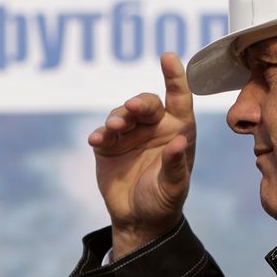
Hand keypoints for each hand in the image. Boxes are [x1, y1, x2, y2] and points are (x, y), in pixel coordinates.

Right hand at [88, 53, 195, 259]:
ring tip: (113, 130)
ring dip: (117, 118)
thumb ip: (175, 165)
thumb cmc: (164, 200)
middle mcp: (155, 127)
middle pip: (146, 103)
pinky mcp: (108, 146)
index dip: (175, 76)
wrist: (139, 220)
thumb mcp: (174, 186)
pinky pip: (102, 134)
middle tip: (132, 109)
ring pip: (122, 115)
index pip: (179, 98)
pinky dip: (99, 135)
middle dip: (139, 103)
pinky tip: (97, 141)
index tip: (167, 56)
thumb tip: (179, 141)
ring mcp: (130, 134)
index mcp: (178, 130)